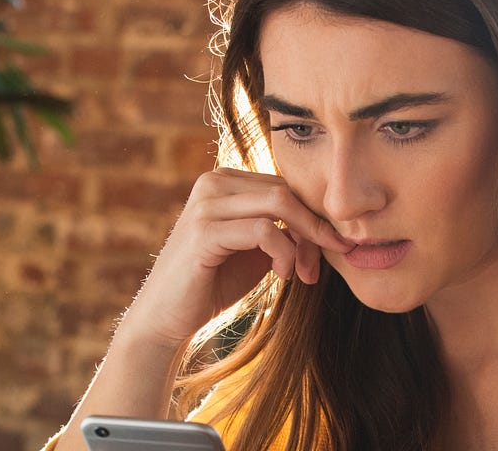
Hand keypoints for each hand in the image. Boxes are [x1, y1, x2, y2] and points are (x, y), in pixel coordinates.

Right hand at [119, 168, 352, 346]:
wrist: (167, 317)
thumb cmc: (213, 283)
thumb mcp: (257, 250)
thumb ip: (284, 229)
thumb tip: (326, 223)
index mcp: (225, 180)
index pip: (285, 185)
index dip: (313, 216)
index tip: (330, 249)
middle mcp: (213, 182)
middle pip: (287, 191)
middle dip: (314, 227)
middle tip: (323, 263)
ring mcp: (206, 203)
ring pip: (280, 204)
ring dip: (303, 241)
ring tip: (302, 273)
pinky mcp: (204, 231)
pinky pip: (263, 230)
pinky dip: (283, 253)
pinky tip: (283, 276)